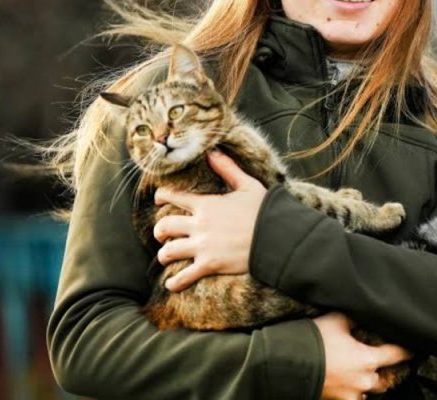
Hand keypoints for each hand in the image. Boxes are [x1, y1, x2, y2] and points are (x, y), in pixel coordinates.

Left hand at [153, 148, 266, 291]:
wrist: (277, 236)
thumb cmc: (264, 210)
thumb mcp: (248, 185)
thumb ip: (227, 168)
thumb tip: (212, 152)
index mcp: (206, 204)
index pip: (173, 197)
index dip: (162, 196)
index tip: (159, 199)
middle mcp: (199, 225)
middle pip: (164, 227)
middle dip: (159, 231)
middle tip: (161, 234)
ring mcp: (203, 246)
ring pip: (169, 252)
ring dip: (164, 255)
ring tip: (167, 257)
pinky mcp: (209, 265)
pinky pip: (184, 277)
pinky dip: (175, 282)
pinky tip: (171, 284)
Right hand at [313, 313, 411, 399]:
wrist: (289, 364)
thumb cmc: (315, 341)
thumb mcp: (337, 321)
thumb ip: (354, 319)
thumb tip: (363, 314)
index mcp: (368, 359)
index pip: (396, 355)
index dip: (406, 351)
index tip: (413, 349)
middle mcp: (364, 380)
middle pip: (384, 379)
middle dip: (383, 372)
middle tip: (381, 364)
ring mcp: (351, 394)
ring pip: (368, 392)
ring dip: (367, 385)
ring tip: (362, 375)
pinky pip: (353, 399)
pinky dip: (353, 393)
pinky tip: (349, 385)